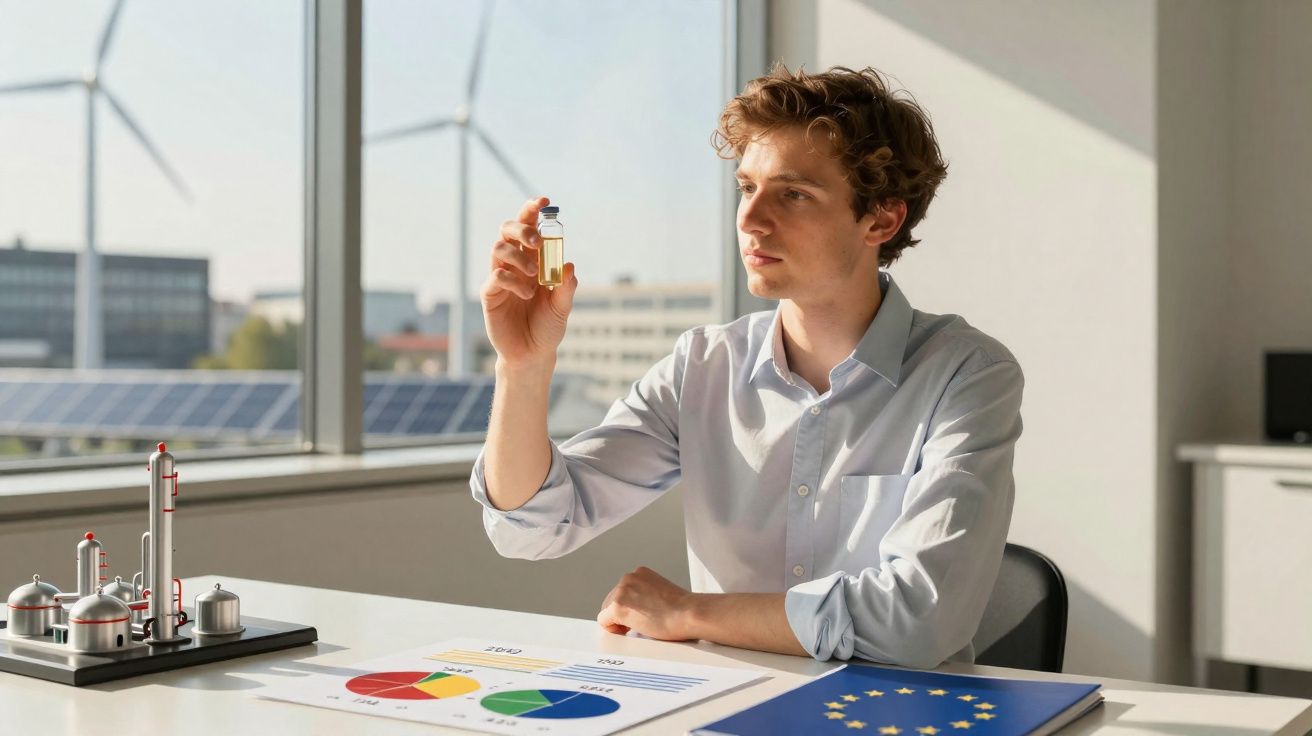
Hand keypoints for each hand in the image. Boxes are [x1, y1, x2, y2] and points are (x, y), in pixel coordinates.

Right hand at [480, 196, 578, 367]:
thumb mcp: (562, 307)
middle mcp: (515, 264)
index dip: (534, 211)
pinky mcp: (490, 294)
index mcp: (534, 260)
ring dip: (518, 256)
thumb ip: (566, 287)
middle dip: (521, 227)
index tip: (545, 201)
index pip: (530, 228)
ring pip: (499, 248)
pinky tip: (527, 294)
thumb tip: (568, 265)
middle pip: (508, 230)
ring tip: (534, 275)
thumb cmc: (547, 327)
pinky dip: (512, 281)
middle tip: (537, 241)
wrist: (533, 354)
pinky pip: (495, 276)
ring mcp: (501, 277)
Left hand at [596, 567, 697, 640]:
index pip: (623, 592)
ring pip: (607, 610)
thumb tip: (636, 609)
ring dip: (619, 621)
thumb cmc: (682, 609)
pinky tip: (630, 630)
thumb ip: (645, 595)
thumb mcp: (661, 593)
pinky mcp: (618, 606)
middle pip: (611, 600)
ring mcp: (621, 591)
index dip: (630, 608)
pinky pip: (604, 621)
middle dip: (622, 614)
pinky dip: (613, 629)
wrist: (688, 613)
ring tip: (640, 626)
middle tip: (640, 624)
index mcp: (640, 573)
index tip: (641, 615)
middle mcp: (628, 578)